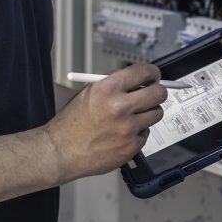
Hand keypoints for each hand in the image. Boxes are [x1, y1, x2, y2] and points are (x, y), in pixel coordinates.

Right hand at [44, 63, 167, 182]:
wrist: (62, 150)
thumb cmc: (73, 121)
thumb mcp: (90, 91)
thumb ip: (114, 82)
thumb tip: (137, 77)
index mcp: (108, 88)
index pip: (144, 72)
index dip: (152, 72)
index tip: (154, 74)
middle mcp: (120, 106)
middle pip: (158, 93)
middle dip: (158, 91)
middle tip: (154, 93)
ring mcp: (128, 128)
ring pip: (157, 113)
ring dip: (149, 112)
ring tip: (136, 114)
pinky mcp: (131, 146)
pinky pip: (146, 133)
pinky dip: (139, 131)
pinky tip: (124, 132)